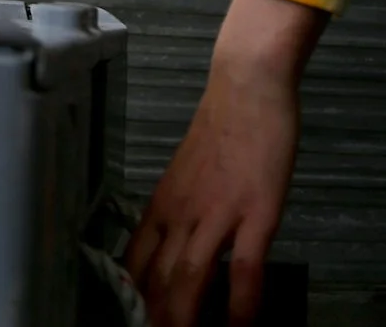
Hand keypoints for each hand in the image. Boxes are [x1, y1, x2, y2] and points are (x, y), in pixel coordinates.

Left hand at [127, 0, 325, 325]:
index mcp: (162, 205)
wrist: (246, 83)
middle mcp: (181, 213)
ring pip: (189, 277)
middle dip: (154, 319)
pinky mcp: (255, 210)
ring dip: (184, 319)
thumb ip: (180, 213)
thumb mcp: (188, 174)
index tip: (131, 321)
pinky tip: (241, 326)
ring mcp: (218, 212)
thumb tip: (175, 251)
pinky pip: (244, 268)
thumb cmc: (223, 128)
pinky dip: (239, 303)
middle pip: (156, 279)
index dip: (130, 300)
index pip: (133, 264)